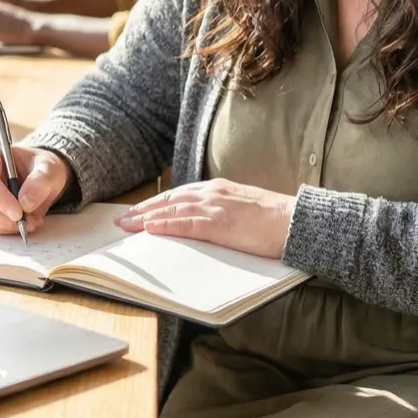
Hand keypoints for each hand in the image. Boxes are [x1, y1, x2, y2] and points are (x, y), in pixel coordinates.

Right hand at [0, 143, 74, 234]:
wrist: (40, 179)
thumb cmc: (41, 167)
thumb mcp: (49, 168)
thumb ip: (40, 181)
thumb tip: (25, 202)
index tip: (18, 212)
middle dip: (3, 217)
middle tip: (28, 221)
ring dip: (5, 226)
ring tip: (29, 222)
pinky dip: (4, 230)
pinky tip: (21, 224)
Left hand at [113, 179, 294, 259]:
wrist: (295, 221)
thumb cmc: (274, 220)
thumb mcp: (243, 208)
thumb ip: (222, 211)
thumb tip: (205, 224)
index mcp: (218, 189)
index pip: (178, 195)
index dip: (156, 203)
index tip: (138, 212)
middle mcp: (213, 193)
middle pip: (169, 200)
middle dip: (143, 210)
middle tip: (121, 220)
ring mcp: (216, 207)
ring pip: (172, 210)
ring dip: (146, 218)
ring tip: (127, 225)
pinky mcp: (220, 223)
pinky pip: (186, 223)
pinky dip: (166, 224)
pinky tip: (150, 228)